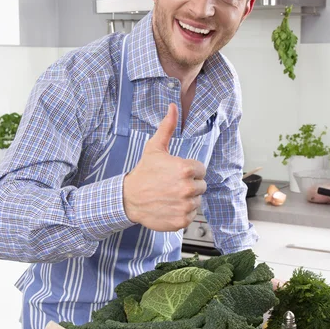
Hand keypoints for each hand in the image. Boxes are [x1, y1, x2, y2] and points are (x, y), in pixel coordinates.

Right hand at [123, 103, 206, 230]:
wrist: (128, 198)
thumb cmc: (144, 173)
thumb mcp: (155, 148)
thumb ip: (168, 127)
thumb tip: (173, 107)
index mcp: (186, 169)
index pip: (201, 171)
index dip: (189, 171)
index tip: (175, 174)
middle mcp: (188, 188)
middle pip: (201, 187)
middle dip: (189, 185)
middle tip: (171, 185)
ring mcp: (185, 206)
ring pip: (196, 201)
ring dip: (186, 199)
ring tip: (170, 196)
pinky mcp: (182, 220)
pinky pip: (191, 216)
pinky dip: (182, 213)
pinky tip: (169, 206)